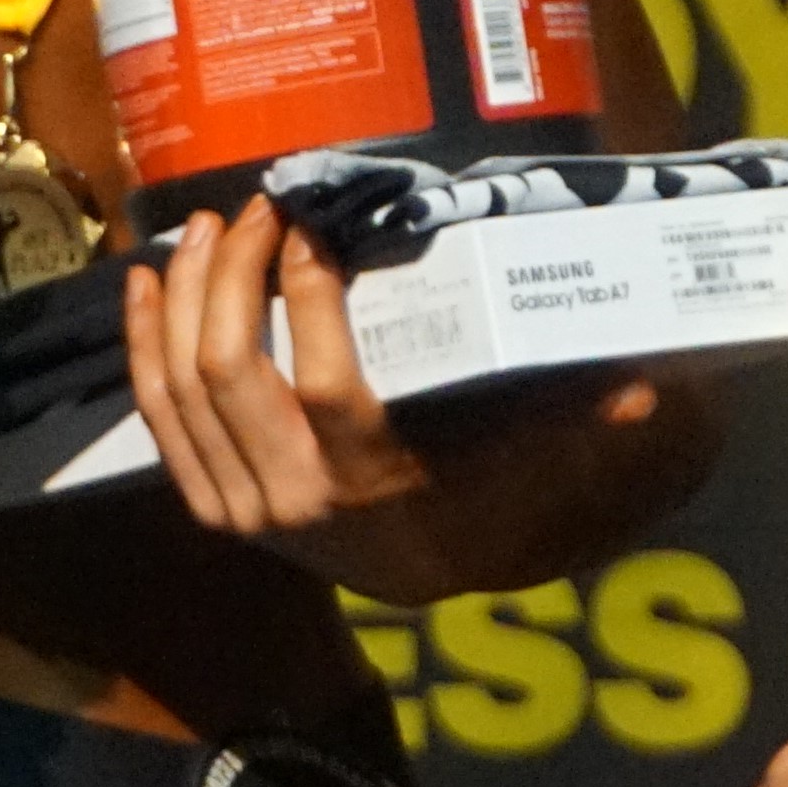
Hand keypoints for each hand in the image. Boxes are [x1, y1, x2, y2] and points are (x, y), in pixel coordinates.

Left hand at [126, 200, 676, 594]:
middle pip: (232, 367)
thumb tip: (644, 388)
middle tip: (260, 210)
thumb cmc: (460, 494)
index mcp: (368, 479)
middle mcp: (290, 496)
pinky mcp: (203, 504)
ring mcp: (236, 506)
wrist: (401, 576)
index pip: (323, 380)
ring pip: (183, 384)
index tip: (313, 225)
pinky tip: (146, 280)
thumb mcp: (511, 457)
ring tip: (210, 228)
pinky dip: (143, 343)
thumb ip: (565, 416)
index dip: (308, 293)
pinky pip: (155, 415)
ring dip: (187, 294)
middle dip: (236, 273)